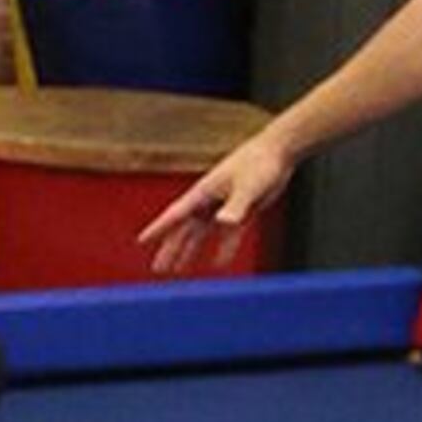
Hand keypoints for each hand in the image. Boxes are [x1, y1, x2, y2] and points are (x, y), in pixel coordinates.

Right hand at [140, 131, 290, 274]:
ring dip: (191, 251)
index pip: (176, 214)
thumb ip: (235, 207)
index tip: (142, 241)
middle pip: (185, 229)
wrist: (279, 151)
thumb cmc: (260, 162)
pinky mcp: (242, 210)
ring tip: (179, 270)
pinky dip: (223, 248)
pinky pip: (228, 235)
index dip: (159, 228)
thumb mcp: (248, 187)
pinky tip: (219, 263)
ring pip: (202, 233)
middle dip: (171, 248)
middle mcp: (210, 200)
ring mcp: (225, 205)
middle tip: (158, 269)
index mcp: (204, 192)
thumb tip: (222, 222)